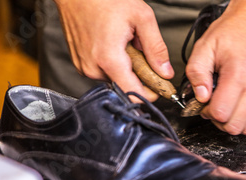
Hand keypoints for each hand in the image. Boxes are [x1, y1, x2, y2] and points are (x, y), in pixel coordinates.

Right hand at [54, 0, 172, 100]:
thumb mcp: (142, 18)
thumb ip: (156, 48)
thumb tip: (165, 72)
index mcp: (109, 60)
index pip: (133, 95)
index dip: (150, 93)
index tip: (159, 85)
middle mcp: (93, 68)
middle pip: (126, 87)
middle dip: (138, 74)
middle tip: (139, 50)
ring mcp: (84, 67)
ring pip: (115, 79)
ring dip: (125, 67)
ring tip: (123, 43)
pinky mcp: (79, 63)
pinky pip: (103, 71)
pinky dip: (112, 62)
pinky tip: (112, 43)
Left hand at [185, 0, 245, 134]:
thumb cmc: (233, 32)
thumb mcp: (205, 47)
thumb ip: (197, 73)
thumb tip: (201, 97)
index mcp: (238, 74)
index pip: (221, 114)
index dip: (208, 113)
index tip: (207, 104)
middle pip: (236, 126)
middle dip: (221, 121)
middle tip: (217, 107)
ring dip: (237, 122)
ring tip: (231, 107)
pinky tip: (245, 105)